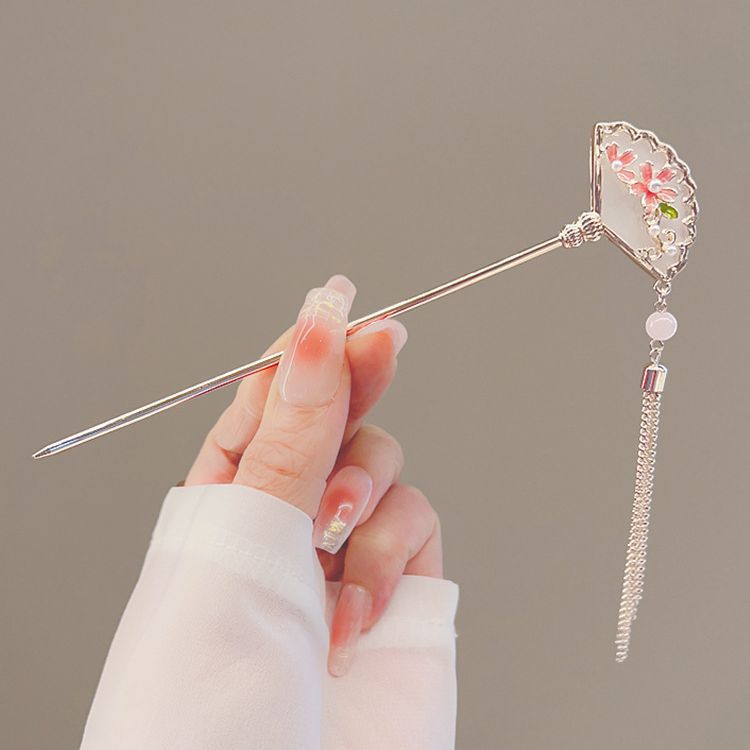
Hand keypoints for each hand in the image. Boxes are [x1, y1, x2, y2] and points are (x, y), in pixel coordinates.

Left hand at [184, 275, 442, 674]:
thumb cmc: (212, 692)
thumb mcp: (243, 539)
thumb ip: (291, 435)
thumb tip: (312, 334)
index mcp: (224, 498)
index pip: (271, 398)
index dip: (306, 349)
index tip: (338, 302)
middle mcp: (285, 519)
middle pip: (335, 417)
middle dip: (357, 380)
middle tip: (383, 339)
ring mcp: (344, 551)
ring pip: (384, 467)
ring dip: (363, 499)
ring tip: (327, 550)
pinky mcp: (399, 586)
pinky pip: (416, 525)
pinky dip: (386, 561)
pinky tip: (351, 615)